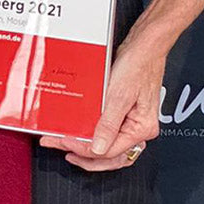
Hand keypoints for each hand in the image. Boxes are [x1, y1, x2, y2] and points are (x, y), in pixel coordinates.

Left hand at [38, 33, 165, 170]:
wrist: (144, 47)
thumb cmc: (137, 66)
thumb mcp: (119, 96)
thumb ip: (109, 124)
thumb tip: (97, 149)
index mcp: (142, 128)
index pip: (109, 151)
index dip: (84, 150)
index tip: (64, 142)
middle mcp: (139, 129)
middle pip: (111, 155)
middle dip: (84, 156)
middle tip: (60, 148)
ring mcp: (132, 122)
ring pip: (111, 147)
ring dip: (89, 149)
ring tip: (67, 144)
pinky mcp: (126, 114)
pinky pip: (110, 133)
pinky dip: (95, 136)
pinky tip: (81, 133)